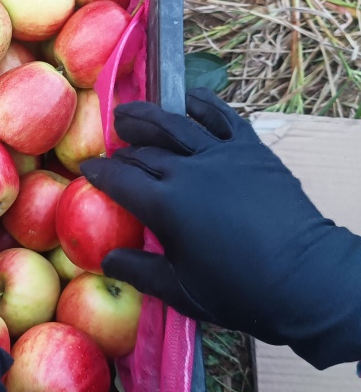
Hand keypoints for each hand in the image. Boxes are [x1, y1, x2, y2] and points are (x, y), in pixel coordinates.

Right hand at [82, 89, 360, 368]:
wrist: (305, 280)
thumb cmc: (239, 292)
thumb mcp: (181, 291)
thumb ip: (139, 271)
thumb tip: (106, 261)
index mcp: (166, 206)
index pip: (120, 179)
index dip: (99, 172)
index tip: (87, 168)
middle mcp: (188, 172)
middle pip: (144, 150)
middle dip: (122, 148)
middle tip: (110, 146)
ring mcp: (222, 155)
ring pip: (175, 125)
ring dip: (148, 116)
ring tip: (129, 112)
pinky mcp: (251, 150)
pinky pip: (222, 117)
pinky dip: (201, 105)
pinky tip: (187, 99)